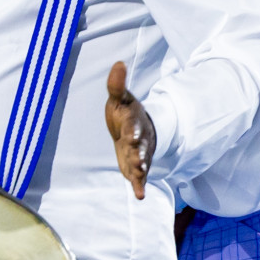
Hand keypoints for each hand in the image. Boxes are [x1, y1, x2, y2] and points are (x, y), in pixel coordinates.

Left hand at [105, 61, 155, 199]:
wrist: (135, 129)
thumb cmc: (125, 113)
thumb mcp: (119, 98)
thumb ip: (117, 84)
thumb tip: (119, 63)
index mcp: (134, 121)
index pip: (133, 125)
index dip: (133, 130)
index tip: (131, 134)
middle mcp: (140, 139)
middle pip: (140, 147)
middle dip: (139, 153)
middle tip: (138, 161)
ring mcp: (140, 154)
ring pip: (142, 162)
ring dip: (141, 169)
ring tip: (139, 177)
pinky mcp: (136, 166)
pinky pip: (140, 177)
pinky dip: (140, 185)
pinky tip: (141, 196)